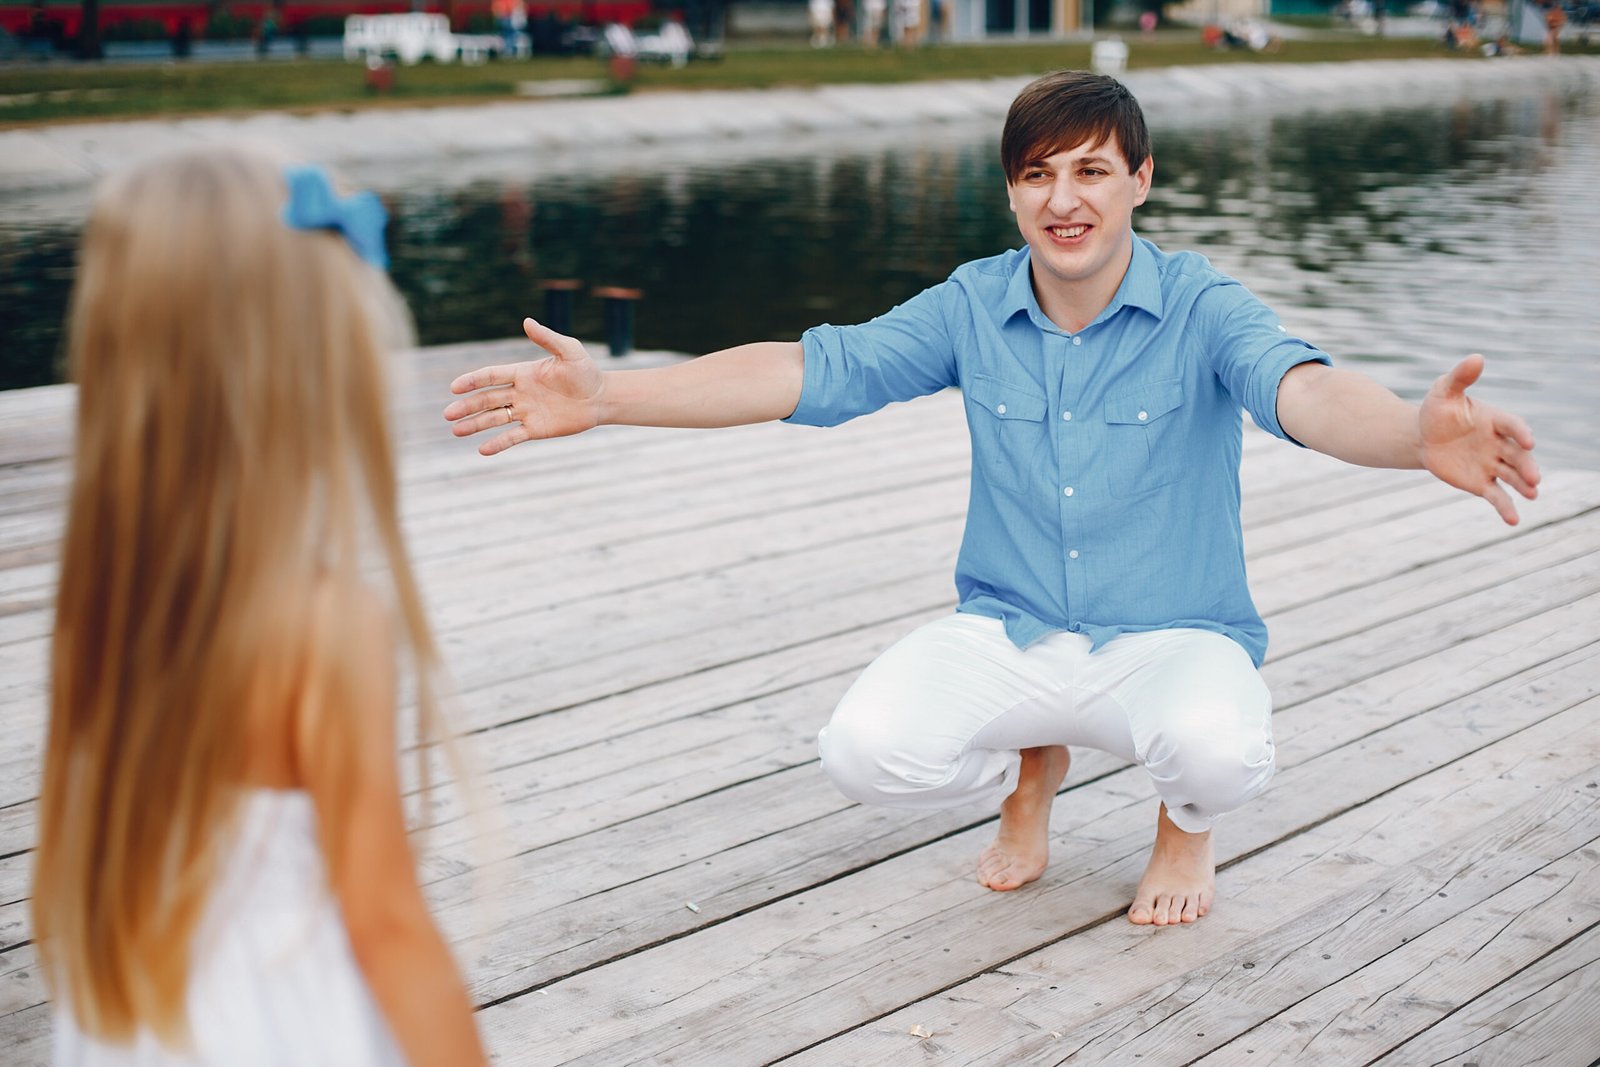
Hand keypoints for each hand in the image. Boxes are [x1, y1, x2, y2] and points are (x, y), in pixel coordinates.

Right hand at [443, 318, 603, 455]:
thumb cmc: (586, 371)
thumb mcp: (569, 351)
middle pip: (487, 399)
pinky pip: (513, 437)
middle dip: (467, 406)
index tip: (455, 387)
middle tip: (448, 414)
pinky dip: (498, 444)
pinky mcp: (536, 429)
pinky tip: (482, 450)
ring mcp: (526, 412)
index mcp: (523, 373)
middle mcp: (520, 392)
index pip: (491, 376)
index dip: (473, 381)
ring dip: (475, 425)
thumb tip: (526, 321)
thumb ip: (547, 338)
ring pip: (495, 419)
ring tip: (455, 431)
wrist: (602, 397)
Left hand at [1418, 354, 1539, 524]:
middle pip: (1518, 456)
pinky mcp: (1481, 482)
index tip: (1528, 441)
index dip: (1521, 433)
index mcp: (1495, 420)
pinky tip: (1513, 521)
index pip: (1513, 426)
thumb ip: (1460, 377)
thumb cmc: (1436, 410)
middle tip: (1535, 478)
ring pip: (1513, 476)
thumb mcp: (1443, 391)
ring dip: (1523, 486)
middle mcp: (1500, 443)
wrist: (1422, 436)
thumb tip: (1476, 357)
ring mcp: (1492, 464)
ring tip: (1533, 494)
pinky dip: (1506, 507)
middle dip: (1527, 466)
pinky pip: (1497, 496)